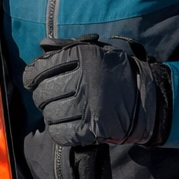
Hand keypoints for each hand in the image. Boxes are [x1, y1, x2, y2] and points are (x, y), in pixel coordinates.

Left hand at [21, 35, 169, 147]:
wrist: (147, 99)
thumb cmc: (117, 73)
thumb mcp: (96, 51)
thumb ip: (68, 48)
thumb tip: (42, 46)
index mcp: (82, 58)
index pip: (39, 69)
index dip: (31, 77)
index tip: (32, 81)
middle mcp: (82, 80)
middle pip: (42, 93)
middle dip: (42, 97)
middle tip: (51, 98)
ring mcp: (87, 106)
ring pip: (49, 114)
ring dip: (51, 115)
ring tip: (62, 112)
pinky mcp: (91, 128)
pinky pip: (60, 133)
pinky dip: (59, 131)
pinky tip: (67, 125)